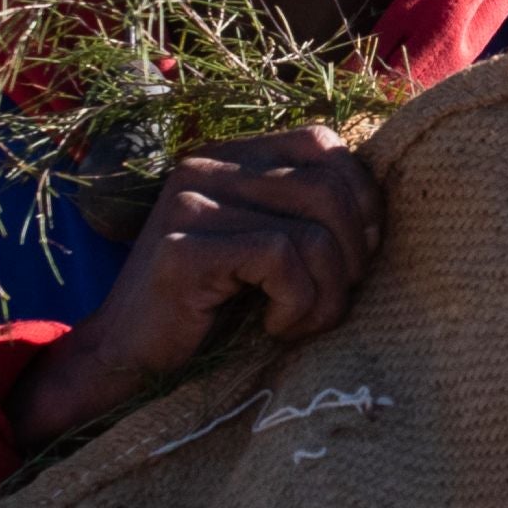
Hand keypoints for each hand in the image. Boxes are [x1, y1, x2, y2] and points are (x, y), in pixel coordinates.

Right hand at [8, 125, 382, 450]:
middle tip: (333, 300)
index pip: (324, 143)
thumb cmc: (214, 312)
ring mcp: (190, 203)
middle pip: (329, 189)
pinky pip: (281, 259)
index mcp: (231, 156)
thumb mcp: (270, 248)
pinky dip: (296, 304)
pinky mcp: (182, 250)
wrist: (125, 364)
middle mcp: (206, 166)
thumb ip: (310, 215)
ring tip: (302, 321)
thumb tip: (381, 212)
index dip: (360, 197)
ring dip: (327, 292)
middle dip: (352, 255)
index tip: (358, 254)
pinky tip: (273, 327)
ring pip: (313, 231)